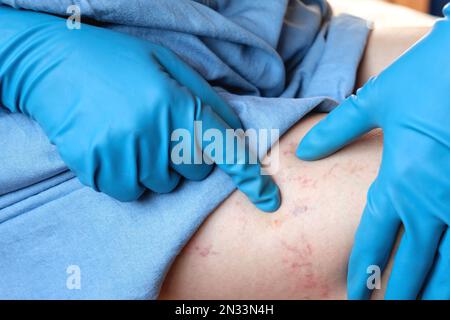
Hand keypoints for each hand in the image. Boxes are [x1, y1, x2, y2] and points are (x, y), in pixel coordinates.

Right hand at [0, 6, 279, 211]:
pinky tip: (113, 147)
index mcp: (177, 104)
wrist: (52, 64)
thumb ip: (203, 97)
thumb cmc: (116, 61)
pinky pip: (127, 191)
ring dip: (152, 168)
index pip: (224, 147)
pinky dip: (125, 177)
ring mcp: (124, 153)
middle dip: (185, 158)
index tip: (269, 199)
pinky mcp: (97, 167)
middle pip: (193, 172)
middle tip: (159, 129)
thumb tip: (232, 129)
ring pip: (160, 185)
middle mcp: (155, 133)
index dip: (250, 176)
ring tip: (130, 135)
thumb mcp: (167, 64)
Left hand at [297, 5, 449, 298]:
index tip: (355, 293)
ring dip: (438, 288)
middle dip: (401, 291)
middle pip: (415, 262)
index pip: (375, 238)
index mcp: (399, 181)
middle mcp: (432, 200)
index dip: (364, 268)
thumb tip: (304, 151)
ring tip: (425, 304)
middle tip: (387, 309)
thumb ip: (337, 130)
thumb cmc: (426, 77)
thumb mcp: (375, 101)